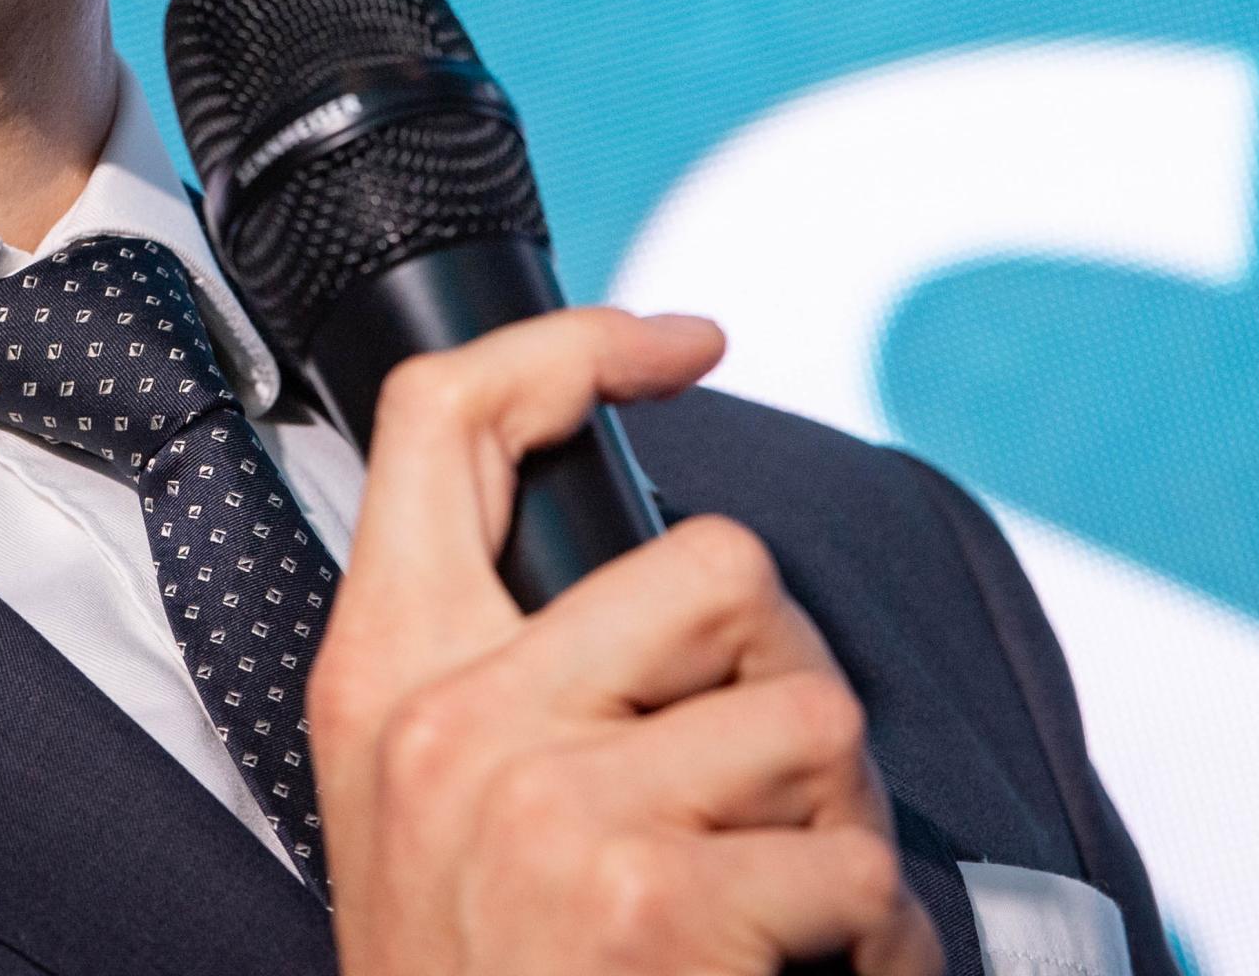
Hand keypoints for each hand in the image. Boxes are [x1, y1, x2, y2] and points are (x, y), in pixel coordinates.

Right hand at [307, 309, 942, 975]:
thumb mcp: (426, 807)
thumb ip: (502, 677)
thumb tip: (664, 579)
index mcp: (384, 677)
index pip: (446, 422)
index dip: (575, 346)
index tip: (679, 342)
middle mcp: (453, 725)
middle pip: (715, 563)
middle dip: (787, 673)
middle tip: (767, 788)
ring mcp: (551, 810)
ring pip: (814, 716)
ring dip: (840, 827)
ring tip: (787, 903)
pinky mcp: (653, 903)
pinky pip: (852, 867)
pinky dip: (874, 942)